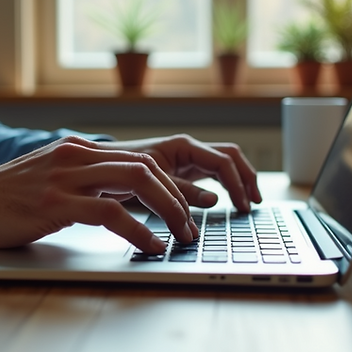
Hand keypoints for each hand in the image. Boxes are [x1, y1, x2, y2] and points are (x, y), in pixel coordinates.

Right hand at [0, 136, 199, 252]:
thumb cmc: (4, 200)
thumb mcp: (50, 180)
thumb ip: (82, 182)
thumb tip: (118, 200)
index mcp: (78, 150)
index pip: (139, 159)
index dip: (170, 185)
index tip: (185, 210)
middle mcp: (76, 156)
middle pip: (147, 166)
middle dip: (178, 197)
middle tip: (191, 225)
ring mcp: (66, 177)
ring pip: (137, 181)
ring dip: (169, 210)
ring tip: (181, 235)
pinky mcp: (55, 202)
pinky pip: (111, 211)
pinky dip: (138, 230)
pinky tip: (150, 245)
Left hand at [101, 134, 261, 211]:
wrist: (98, 166)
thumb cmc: (119, 168)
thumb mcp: (150, 182)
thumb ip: (181, 190)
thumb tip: (213, 200)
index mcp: (182, 146)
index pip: (222, 161)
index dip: (236, 184)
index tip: (242, 206)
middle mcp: (188, 149)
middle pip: (230, 157)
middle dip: (246, 178)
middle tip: (254, 202)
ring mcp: (187, 158)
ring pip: (224, 164)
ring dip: (239, 181)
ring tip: (248, 203)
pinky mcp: (183, 169)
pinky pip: (212, 173)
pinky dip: (225, 185)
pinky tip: (230, 201)